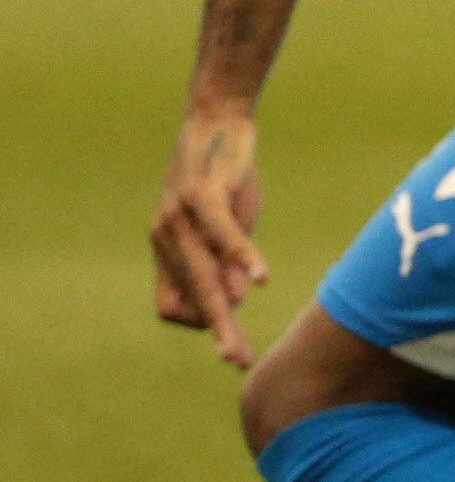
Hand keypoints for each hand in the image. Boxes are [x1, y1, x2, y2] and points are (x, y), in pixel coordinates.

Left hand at [151, 104, 264, 366]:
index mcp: (168, 250)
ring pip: (204, 275)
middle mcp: (166, 238)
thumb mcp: (226, 224)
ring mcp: (180, 218)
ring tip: (238, 340)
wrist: (215, 120)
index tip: (231, 317)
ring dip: (222, 312)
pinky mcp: (203, 196)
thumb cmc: (223, 177)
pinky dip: (243, 257)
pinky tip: (262, 279)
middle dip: (218, 332)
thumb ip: (226, 259)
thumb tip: (236, 298)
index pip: (173, 306)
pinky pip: (223, 235)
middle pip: (192, 297)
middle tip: (238, 361)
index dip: (200, 318)